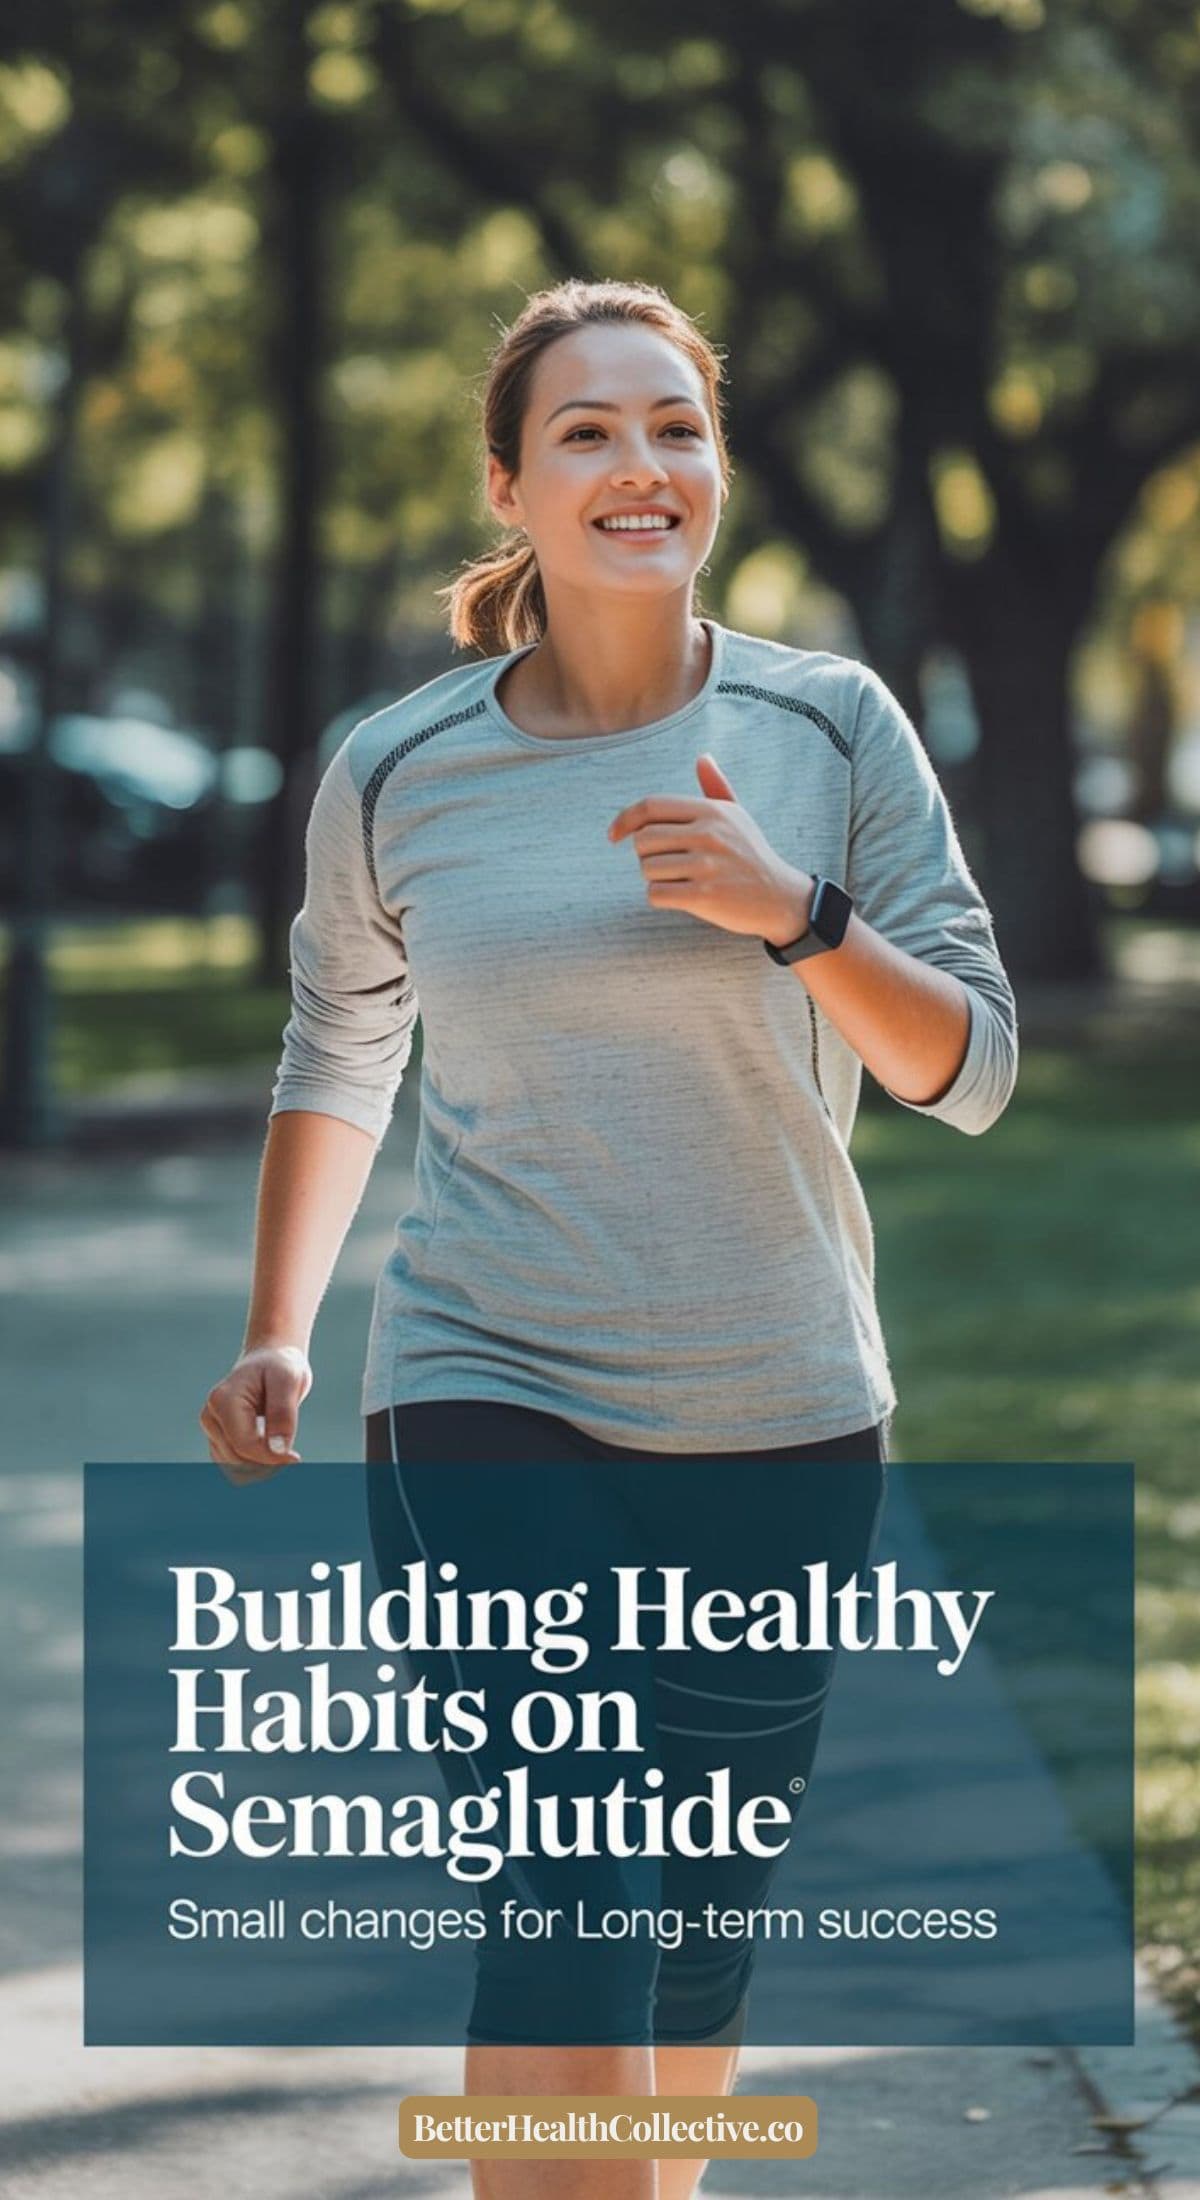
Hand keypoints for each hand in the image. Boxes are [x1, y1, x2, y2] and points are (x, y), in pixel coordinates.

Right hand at [200, 1344, 311, 1483]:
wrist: (272, 1360)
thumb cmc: (280, 1366)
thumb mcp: (288, 1381)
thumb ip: (283, 1414)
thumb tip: (278, 1450)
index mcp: (223, 1400)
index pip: (244, 1445)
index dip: (271, 1457)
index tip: (295, 1457)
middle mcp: (210, 1415)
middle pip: (237, 1458)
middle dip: (266, 1461)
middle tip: (291, 1453)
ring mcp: (211, 1427)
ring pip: (234, 1464)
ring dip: (260, 1464)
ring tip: (280, 1444)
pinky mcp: (217, 1436)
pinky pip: (233, 1463)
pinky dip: (253, 1463)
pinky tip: (270, 1448)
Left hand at [608, 756, 811, 946]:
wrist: (781, 898)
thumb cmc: (752, 856)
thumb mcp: (738, 817)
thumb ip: (716, 788)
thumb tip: (703, 757)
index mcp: (711, 811)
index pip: (651, 806)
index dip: (625, 819)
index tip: (614, 835)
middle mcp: (708, 834)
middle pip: (643, 840)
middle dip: (646, 856)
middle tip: (668, 864)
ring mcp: (707, 865)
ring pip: (647, 869)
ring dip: (656, 879)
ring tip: (682, 880)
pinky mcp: (705, 896)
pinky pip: (656, 894)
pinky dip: (661, 898)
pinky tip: (682, 897)